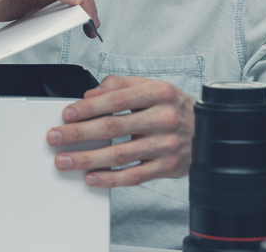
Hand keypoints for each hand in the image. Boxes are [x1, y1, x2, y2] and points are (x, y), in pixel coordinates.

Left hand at [45, 75, 194, 186]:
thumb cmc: (173, 107)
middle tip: (55, 138)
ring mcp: (166, 145)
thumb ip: (119, 86)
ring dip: (87, 159)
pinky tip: (91, 178)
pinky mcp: (168, 167)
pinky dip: (110, 179)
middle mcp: (163, 118)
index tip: (66, 114)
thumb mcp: (151, 86)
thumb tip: (89, 95)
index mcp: (158, 93)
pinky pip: (134, 176)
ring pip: (120, 154)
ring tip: (65, 161)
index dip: (88, 108)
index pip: (115, 100)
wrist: (210, 131)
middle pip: (113, 127)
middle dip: (79, 134)